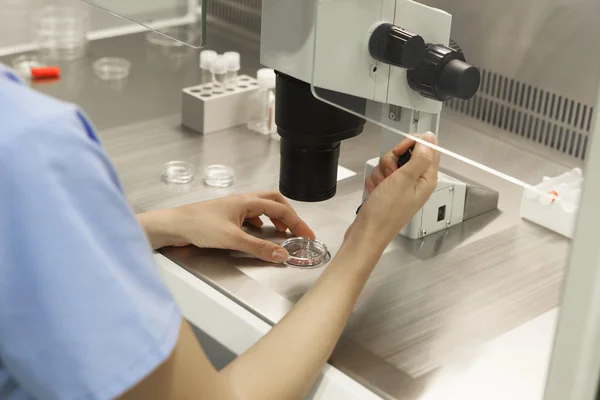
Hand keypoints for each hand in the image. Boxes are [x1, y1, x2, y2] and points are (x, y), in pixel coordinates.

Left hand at [139, 192, 314, 262]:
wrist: (173, 226)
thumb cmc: (198, 226)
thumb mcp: (233, 239)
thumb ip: (259, 247)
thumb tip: (282, 254)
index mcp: (247, 201)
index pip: (281, 209)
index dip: (298, 222)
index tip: (308, 235)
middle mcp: (242, 201)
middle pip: (274, 201)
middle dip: (289, 215)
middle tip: (298, 230)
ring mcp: (233, 207)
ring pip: (262, 207)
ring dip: (275, 218)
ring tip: (282, 232)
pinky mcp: (225, 216)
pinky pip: (250, 215)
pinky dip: (260, 222)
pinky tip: (257, 232)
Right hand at [349, 132, 439, 249]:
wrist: (367, 232)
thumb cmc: (386, 213)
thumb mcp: (405, 179)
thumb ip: (420, 156)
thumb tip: (430, 138)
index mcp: (427, 179)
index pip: (426, 147)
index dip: (410, 144)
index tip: (399, 151)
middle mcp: (417, 182)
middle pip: (405, 154)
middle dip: (391, 160)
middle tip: (390, 173)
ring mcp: (402, 186)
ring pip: (390, 163)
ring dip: (381, 172)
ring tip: (382, 186)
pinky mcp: (389, 190)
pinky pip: (381, 174)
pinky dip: (375, 181)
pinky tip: (376, 192)